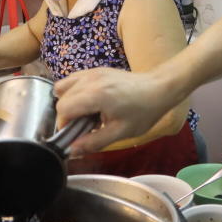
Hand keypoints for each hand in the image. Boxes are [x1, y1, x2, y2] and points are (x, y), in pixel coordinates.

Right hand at [54, 67, 173, 153]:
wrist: (159, 88)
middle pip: (61, 99)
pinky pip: (74, 80)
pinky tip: (91, 103)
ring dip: (69, 102)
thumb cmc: (144, 111)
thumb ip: (94, 142)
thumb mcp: (120, 132)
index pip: (63, 109)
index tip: (76, 134)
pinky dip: (75, 92)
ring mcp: (92, 72)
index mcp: (96, 95)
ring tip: (87, 114)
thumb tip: (72, 150)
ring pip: (64, 87)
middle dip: (68, 116)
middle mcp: (90, 80)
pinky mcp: (96, 70)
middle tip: (85, 126)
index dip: (65, 125)